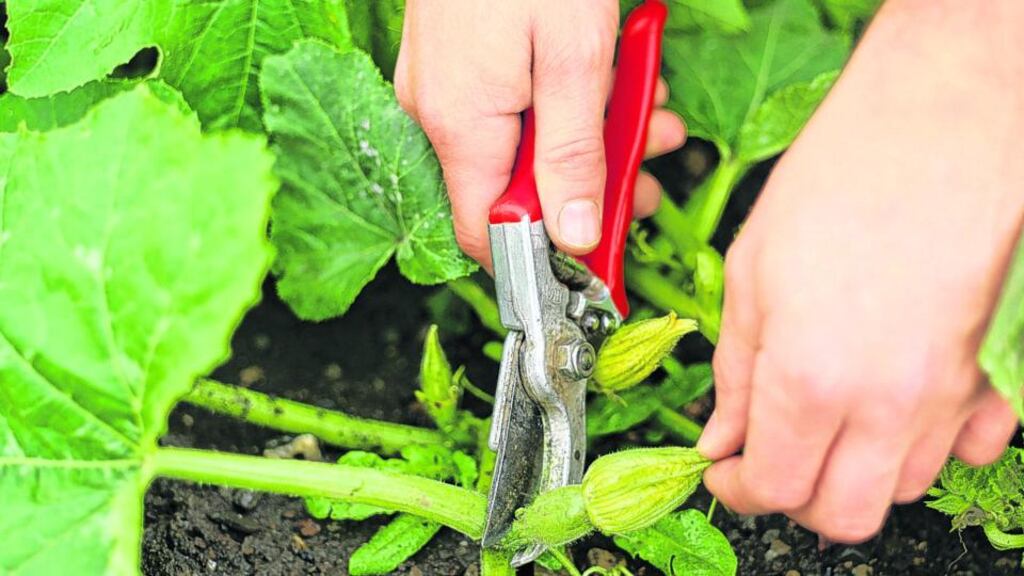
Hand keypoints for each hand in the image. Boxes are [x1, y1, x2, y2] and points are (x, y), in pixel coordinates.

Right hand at [395, 0, 685, 267]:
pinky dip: (563, 106)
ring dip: (589, 142)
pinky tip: (609, 83)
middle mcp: (438, 115)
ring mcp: (444, 87)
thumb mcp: (574, 58)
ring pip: (520, 148)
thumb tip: (574, 239)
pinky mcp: (458, 65)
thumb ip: (573, 154)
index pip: (488, 234)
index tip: (602, 260)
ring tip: (648, 115)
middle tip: (648, 171)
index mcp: (462, 125)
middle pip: (514, 191)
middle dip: (589, 188)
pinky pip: (511, 110)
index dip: (544, 259)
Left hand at [699, 0, 1023, 542]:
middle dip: (795, 500)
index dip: (738, 489)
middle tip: (770, 459)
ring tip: (826, 420)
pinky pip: (967, 449)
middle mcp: (886, 405)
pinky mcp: (994, 375)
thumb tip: (722, 436)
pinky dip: (927, 446)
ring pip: (901, 489)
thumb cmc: (839, 181)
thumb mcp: (750, 275)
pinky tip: (896, 405)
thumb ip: (736, 372)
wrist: (936, 126)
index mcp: (810, 380)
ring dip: (855, 473)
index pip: (772, 488)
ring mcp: (950, 395)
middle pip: (843, 516)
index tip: (723, 469)